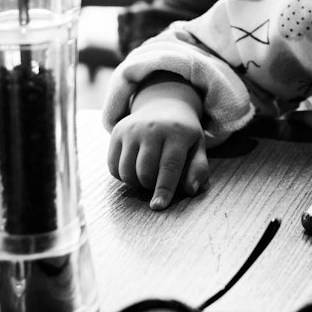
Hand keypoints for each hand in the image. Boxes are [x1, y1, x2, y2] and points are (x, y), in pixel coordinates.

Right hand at [107, 80, 207, 209]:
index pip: (169, 166)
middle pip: (145, 171)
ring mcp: (132, 128)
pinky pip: (113, 166)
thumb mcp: (198, 147)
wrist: (164, 104)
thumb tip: (191, 190)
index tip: (159, 206)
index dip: (164, 189)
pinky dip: (123, 176)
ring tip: (147, 177)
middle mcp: (153, 127)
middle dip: (151, 186)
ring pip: (126, 171)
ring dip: (136, 183)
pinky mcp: (118, 131)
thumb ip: (198, 169)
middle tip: (158, 183)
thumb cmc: (184, 134)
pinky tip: (134, 170)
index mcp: (177, 131)